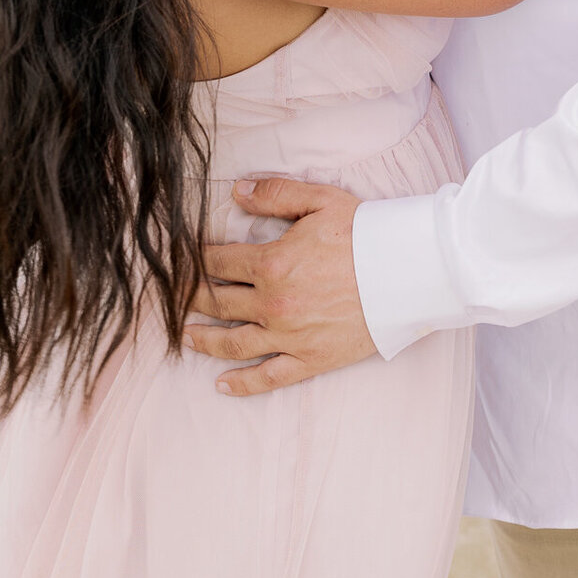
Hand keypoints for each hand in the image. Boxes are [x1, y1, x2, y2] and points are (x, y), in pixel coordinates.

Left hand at [185, 178, 376, 394]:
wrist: (406, 272)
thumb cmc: (365, 233)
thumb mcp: (319, 200)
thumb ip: (275, 194)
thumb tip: (236, 192)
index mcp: (272, 262)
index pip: (218, 262)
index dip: (194, 259)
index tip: (178, 259)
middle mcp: (274, 303)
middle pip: (218, 302)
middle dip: (191, 298)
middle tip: (171, 298)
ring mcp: (290, 335)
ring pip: (234, 343)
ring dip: (205, 341)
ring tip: (186, 337)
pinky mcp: (310, 359)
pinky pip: (269, 377)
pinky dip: (243, 383)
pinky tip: (222, 384)